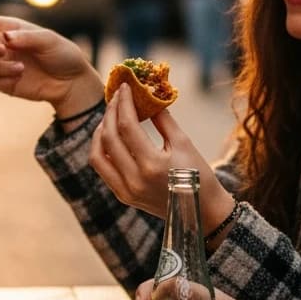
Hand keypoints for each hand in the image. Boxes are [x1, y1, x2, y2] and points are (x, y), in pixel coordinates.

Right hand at [0, 9, 101, 115]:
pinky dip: (3, 79)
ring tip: (20, 69)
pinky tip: (20, 78)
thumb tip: (5, 38)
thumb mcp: (49, 40)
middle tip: (3, 50)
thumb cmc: (63, 54)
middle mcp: (3, 45)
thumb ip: (27, 37)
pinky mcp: (5, 82)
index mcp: (11, 29)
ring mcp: (3, 64)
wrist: (71, 82)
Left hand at [90, 85, 234, 226]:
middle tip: (116, 98)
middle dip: (110, 113)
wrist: (203, 212)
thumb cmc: (198, 174)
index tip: (125, 87)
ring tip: (109, 117)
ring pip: (98, 155)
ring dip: (100, 133)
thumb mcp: (184, 143)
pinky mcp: (123, 196)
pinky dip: (102, 150)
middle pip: (109, 138)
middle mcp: (134, 180)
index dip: (124, 103)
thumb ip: (162, 119)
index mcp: (152, 165)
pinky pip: (103, 169)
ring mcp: (126, 191)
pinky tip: (110, 137)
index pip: (128, 126)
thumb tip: (148, 96)